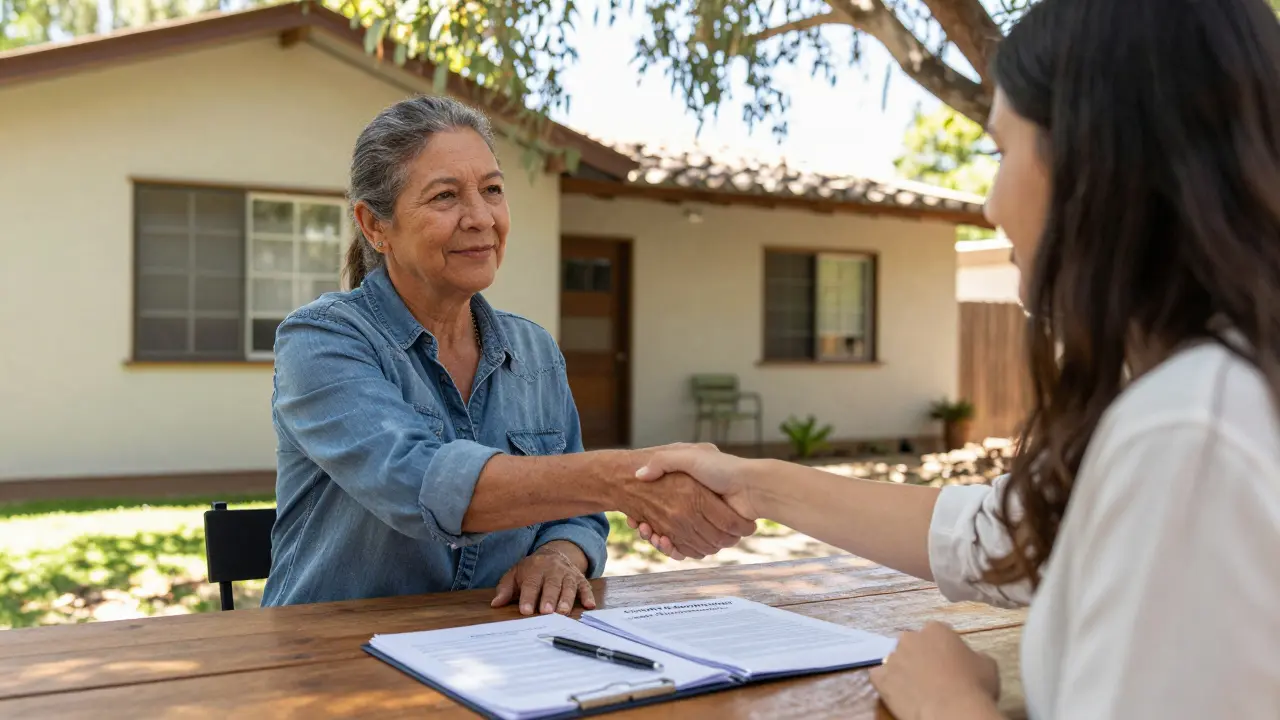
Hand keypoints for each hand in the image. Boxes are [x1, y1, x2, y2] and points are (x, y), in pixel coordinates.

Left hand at [491, 541, 595, 615]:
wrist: (553, 554)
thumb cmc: (531, 570)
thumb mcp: (515, 575)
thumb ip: (505, 589)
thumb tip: (495, 604)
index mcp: (534, 568)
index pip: (531, 584)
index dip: (528, 598)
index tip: (526, 611)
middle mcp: (553, 570)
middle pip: (551, 585)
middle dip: (549, 598)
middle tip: (546, 612)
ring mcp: (568, 574)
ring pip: (568, 586)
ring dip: (567, 599)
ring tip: (563, 612)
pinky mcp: (580, 579)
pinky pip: (585, 586)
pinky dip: (588, 596)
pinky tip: (589, 605)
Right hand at [629, 445, 757, 558]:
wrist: (751, 485)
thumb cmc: (721, 469)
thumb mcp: (689, 456)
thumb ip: (664, 461)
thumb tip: (640, 475)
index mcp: (688, 490)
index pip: (659, 504)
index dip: (646, 512)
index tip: (635, 515)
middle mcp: (693, 507)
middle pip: (665, 523)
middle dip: (651, 527)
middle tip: (640, 526)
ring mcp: (700, 521)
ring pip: (673, 536)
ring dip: (660, 539)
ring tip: (649, 533)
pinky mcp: (709, 534)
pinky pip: (687, 546)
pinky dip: (674, 548)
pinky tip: (663, 541)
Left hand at [869, 622, 1001, 719]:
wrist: (952, 710)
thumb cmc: (974, 686)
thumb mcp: (987, 665)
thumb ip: (974, 655)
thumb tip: (970, 657)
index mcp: (936, 630)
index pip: (937, 633)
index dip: (943, 648)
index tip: (948, 662)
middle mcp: (911, 638)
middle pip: (913, 643)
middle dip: (920, 656)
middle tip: (931, 675)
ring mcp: (893, 657)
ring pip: (895, 659)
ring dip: (903, 669)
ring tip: (914, 687)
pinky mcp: (880, 677)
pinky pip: (879, 676)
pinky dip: (886, 682)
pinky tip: (898, 693)